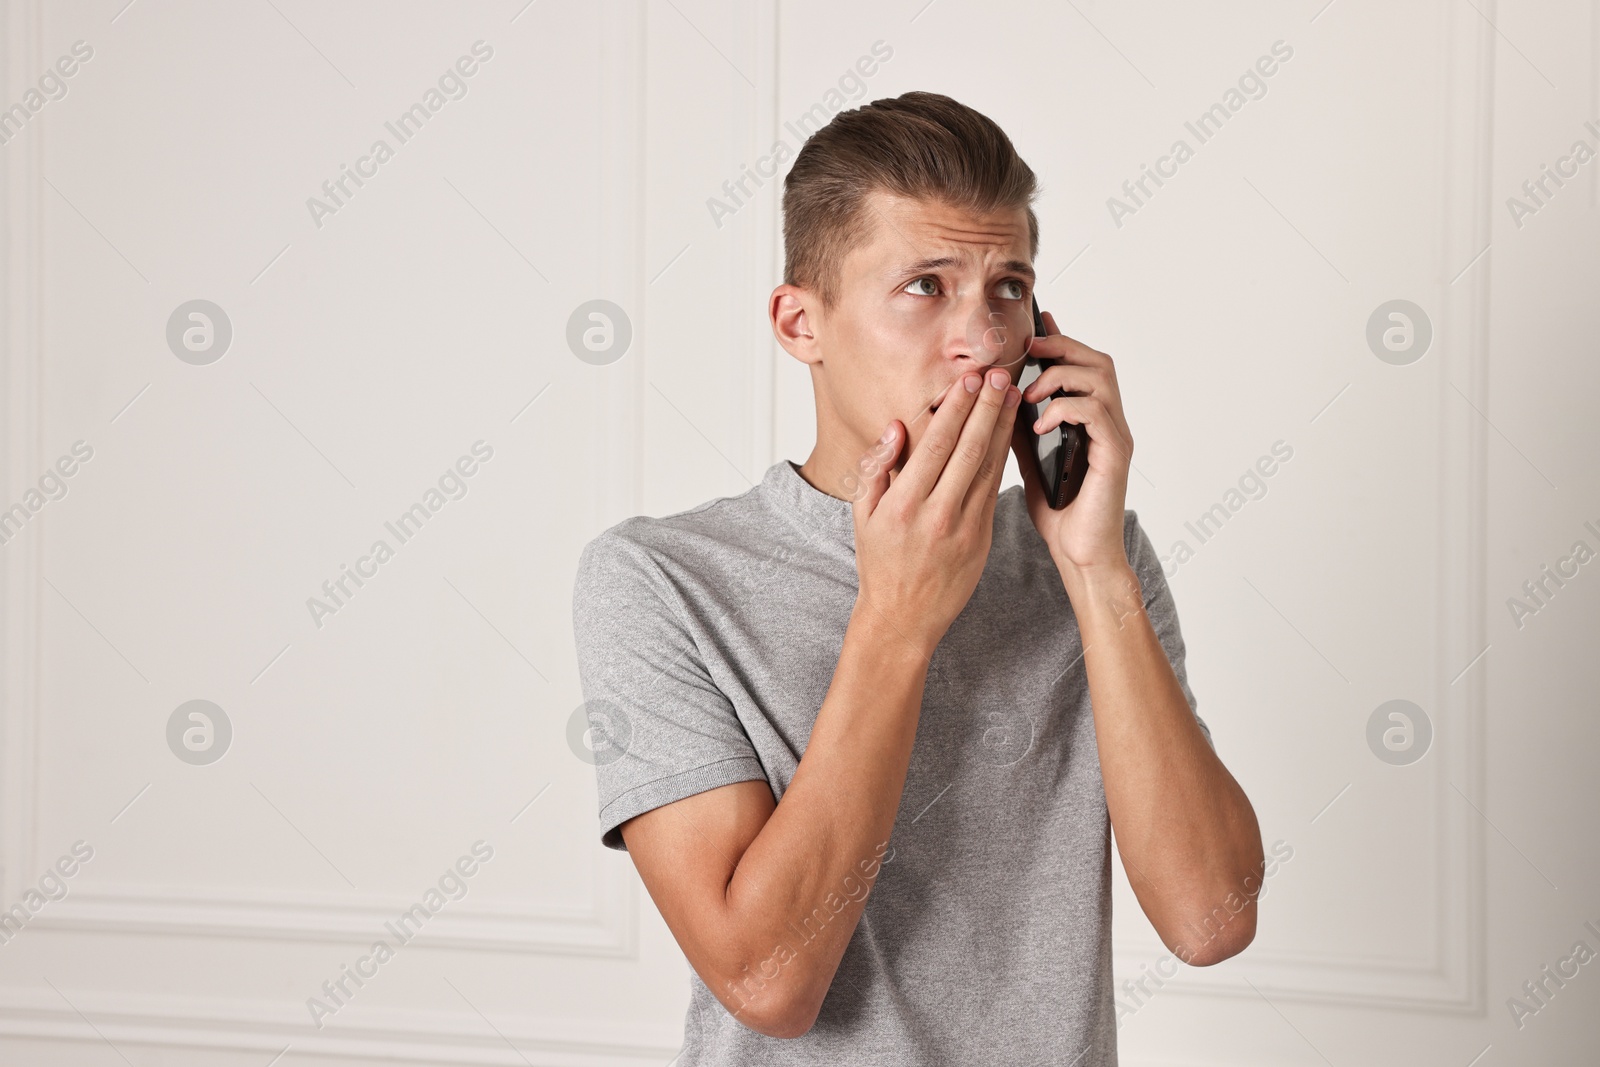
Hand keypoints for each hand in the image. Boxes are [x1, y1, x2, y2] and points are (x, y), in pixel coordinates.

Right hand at [850, 368, 1021, 658]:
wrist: (904, 618)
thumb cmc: (879, 562)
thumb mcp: (863, 515)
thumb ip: (878, 468)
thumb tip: (896, 427)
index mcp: (905, 505)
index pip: (936, 445)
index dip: (956, 410)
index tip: (969, 380)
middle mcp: (937, 514)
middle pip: (969, 450)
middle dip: (988, 408)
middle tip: (1002, 374)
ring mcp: (965, 527)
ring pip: (989, 467)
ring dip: (1004, 427)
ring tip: (1014, 395)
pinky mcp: (983, 538)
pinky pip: (994, 489)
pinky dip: (1004, 458)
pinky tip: (1010, 435)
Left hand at [1010, 310, 1133, 579]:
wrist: (1079, 555)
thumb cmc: (1059, 513)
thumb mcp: (1028, 460)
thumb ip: (1019, 429)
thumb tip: (996, 399)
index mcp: (1090, 420)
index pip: (1081, 365)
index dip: (1061, 339)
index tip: (1035, 324)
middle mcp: (1108, 423)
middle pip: (1097, 360)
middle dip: (1061, 347)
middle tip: (1030, 350)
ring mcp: (1114, 437)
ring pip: (1101, 378)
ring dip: (1060, 376)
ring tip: (1030, 395)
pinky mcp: (1115, 454)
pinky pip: (1096, 412)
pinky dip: (1065, 409)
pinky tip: (1041, 424)